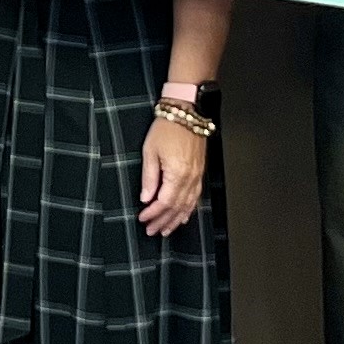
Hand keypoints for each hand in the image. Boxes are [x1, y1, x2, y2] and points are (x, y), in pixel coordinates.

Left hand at [139, 114, 207, 234]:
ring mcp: (197, 175)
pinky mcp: (200, 171)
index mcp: (177, 173)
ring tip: (166, 230)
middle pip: (177, 207)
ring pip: (188, 205)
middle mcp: (190, 178)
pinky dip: (189, 209)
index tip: (142, 219)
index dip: (153, 214)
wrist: (185, 112)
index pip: (164, 202)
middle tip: (152, 231)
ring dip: (176, 219)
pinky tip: (184, 216)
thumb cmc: (166, 128)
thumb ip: (149, 178)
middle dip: (163, 221)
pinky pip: (196, 196)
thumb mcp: (149, 152)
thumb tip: (145, 198)